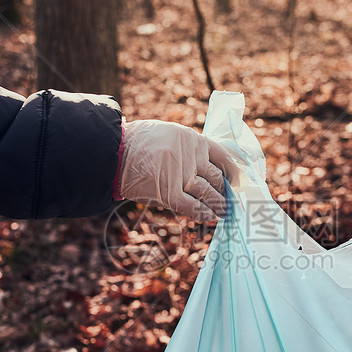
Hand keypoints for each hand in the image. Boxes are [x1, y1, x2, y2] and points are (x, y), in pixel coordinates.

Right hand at [117, 120, 242, 221]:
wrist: (113, 152)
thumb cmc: (137, 144)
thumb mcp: (167, 134)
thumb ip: (186, 148)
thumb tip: (204, 168)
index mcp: (192, 139)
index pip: (223, 156)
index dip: (233, 172)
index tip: (238, 182)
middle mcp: (191, 156)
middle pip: (217, 178)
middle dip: (225, 191)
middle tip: (231, 201)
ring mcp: (182, 175)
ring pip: (209, 193)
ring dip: (219, 205)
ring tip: (225, 211)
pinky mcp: (169, 193)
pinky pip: (193, 207)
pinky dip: (203, 214)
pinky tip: (209, 217)